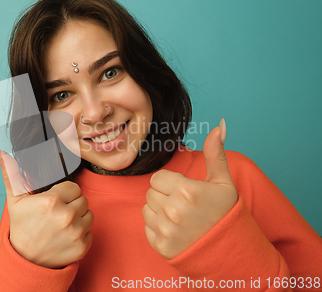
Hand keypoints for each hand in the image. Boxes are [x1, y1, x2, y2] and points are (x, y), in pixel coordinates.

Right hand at [0, 146, 93, 268]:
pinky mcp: (82, 247)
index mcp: (52, 201)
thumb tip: (0, 153)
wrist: (25, 261)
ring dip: (79, 219)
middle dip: (72, 205)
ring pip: (89, 215)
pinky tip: (66, 237)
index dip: (64, 194)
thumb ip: (11, 175)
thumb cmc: (22, 228)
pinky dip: (81, 235)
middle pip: (83, 200)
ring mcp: (76, 232)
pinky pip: (90, 232)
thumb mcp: (15, 201)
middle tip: (57, 215)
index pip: (74, 188)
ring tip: (62, 225)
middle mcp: (66, 216)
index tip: (54, 202)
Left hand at [142, 119, 237, 258]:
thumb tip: (219, 125)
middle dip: (164, 196)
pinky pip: (147, 229)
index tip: (184, 191)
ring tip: (180, 219)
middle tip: (184, 206)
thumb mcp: (223, 182)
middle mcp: (174, 211)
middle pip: (151, 193)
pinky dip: (158, 230)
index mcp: (187, 191)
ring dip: (159, 212)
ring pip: (147, 210)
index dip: (170, 183)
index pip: (157, 178)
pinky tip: (176, 232)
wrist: (230, 251)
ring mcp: (167, 231)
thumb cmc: (225, 214)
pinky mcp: (161, 247)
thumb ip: (215, 153)